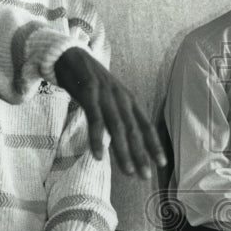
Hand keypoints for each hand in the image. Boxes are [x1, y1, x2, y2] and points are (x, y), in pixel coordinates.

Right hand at [54, 47, 166, 178]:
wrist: (68, 54)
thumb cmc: (88, 80)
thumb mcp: (108, 97)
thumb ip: (116, 115)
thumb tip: (123, 139)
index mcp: (127, 99)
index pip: (145, 124)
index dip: (153, 144)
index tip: (161, 163)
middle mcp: (120, 97)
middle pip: (134, 130)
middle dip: (141, 154)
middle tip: (146, 175)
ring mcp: (105, 95)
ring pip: (118, 127)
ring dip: (123, 151)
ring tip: (128, 171)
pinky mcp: (88, 92)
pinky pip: (95, 119)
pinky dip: (97, 138)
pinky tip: (98, 155)